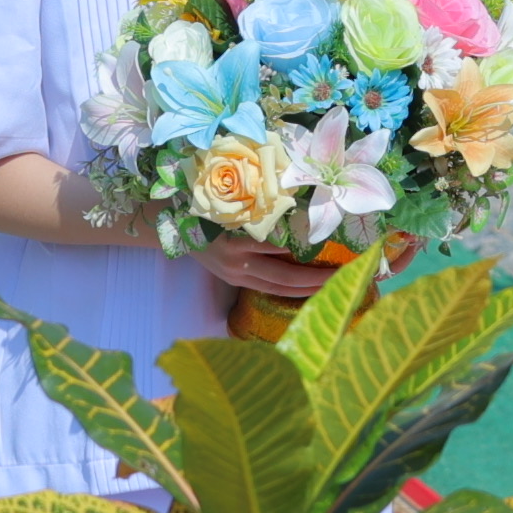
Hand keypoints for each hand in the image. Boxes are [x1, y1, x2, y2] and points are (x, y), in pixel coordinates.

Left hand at [194, 232, 343, 305]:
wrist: (169, 220)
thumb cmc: (203, 233)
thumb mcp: (224, 255)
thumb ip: (252, 258)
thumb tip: (290, 252)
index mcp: (239, 279)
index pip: (279, 292)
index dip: (306, 293)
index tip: (331, 289)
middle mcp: (239, 272)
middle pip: (284, 283)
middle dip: (315, 283)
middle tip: (343, 278)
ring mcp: (236, 256)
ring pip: (279, 268)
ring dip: (308, 266)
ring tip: (334, 261)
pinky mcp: (232, 239)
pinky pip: (266, 243)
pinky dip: (287, 244)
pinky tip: (307, 239)